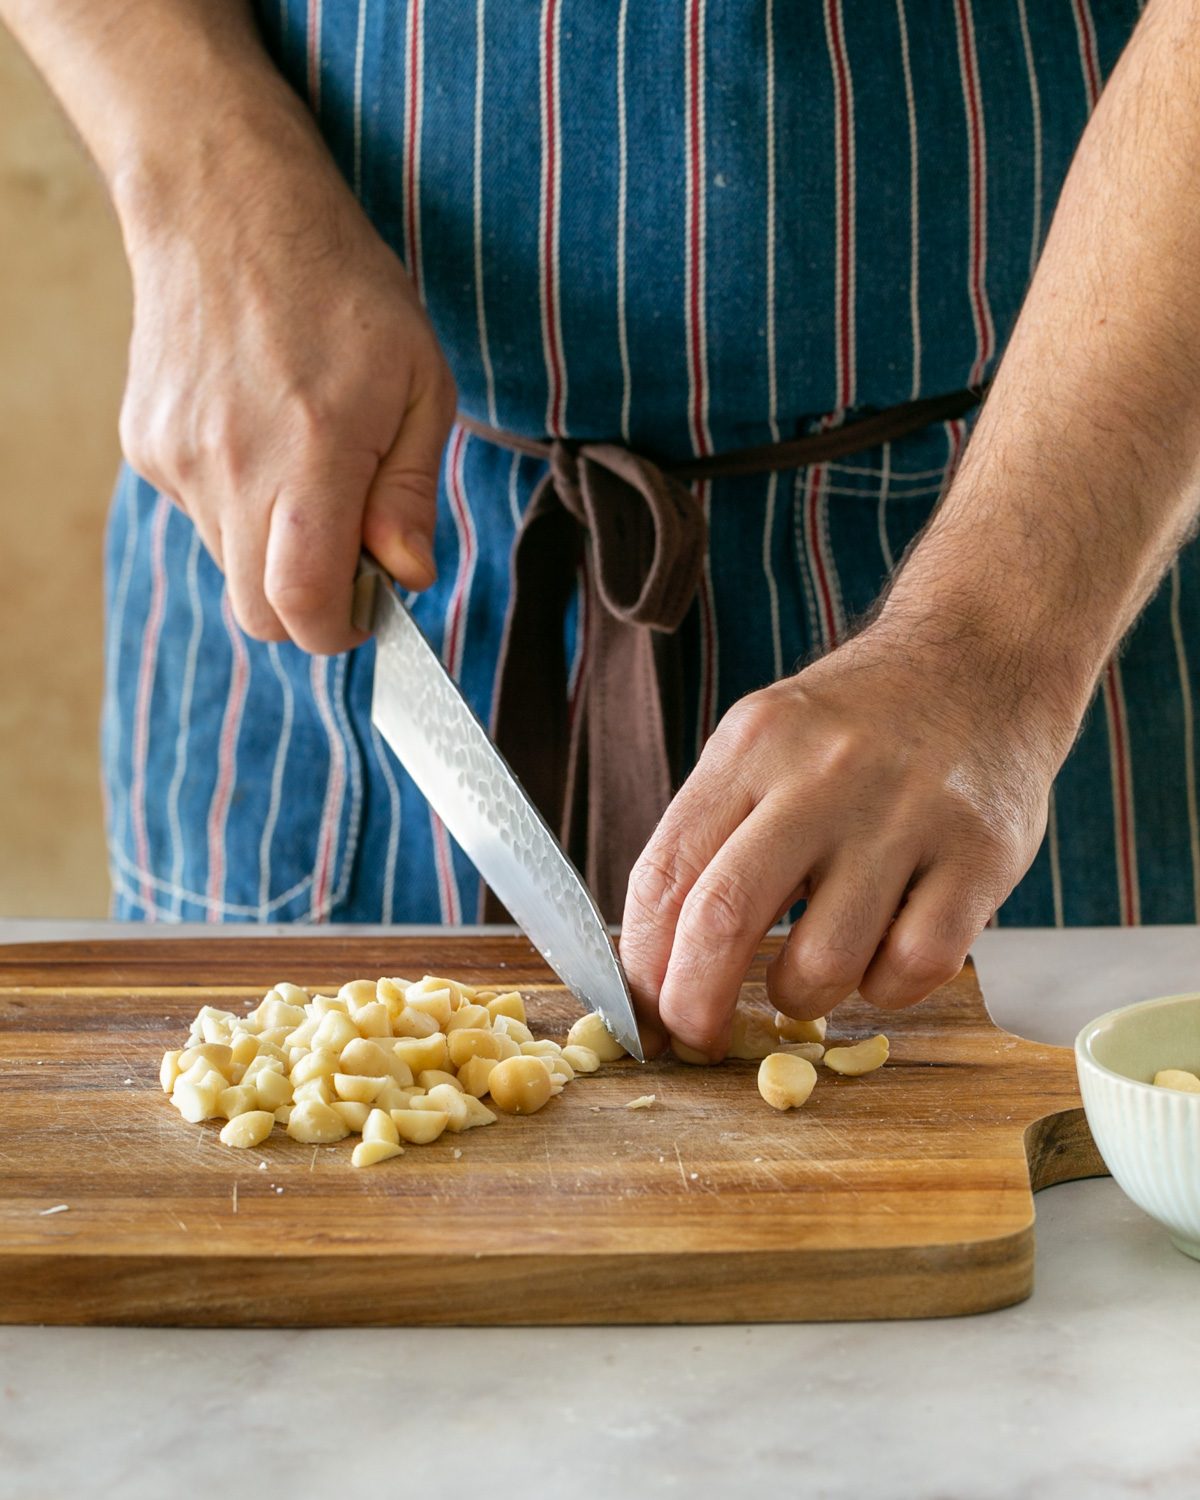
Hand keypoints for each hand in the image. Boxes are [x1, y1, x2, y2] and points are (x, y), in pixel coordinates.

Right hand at [117, 94, 455, 652]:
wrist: (229, 208)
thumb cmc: (345, 289)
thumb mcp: (421, 385)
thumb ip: (410, 494)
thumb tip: (408, 576)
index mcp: (310, 456)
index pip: (300, 606)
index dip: (338, 631)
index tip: (367, 611)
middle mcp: (229, 469)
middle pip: (258, 611)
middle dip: (308, 606)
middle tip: (350, 552)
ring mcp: (176, 460)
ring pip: (229, 565)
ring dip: (275, 549)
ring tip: (307, 468)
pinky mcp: (146, 446)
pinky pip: (199, 514)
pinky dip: (238, 504)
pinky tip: (260, 435)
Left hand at [620, 622, 1067, 1056]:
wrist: (982, 662)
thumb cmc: (859, 725)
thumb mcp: (766, 744)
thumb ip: (713, 834)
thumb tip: (657, 960)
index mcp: (751, 747)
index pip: (663, 873)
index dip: (640, 965)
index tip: (641, 1013)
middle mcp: (822, 775)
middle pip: (722, 918)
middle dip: (691, 1005)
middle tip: (693, 1038)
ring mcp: (905, 814)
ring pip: (823, 962)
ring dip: (800, 996)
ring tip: (810, 970)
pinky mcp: (980, 855)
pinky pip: (915, 967)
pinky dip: (885, 988)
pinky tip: (882, 956)